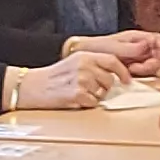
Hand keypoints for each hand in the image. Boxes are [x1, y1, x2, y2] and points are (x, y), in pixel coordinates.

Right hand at [14, 51, 128, 109]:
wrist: (32, 86)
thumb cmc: (52, 77)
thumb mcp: (73, 62)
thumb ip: (92, 64)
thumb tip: (113, 75)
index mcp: (84, 55)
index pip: (112, 60)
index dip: (122, 71)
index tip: (127, 80)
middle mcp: (84, 65)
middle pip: (109, 80)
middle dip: (105, 88)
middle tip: (92, 90)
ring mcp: (81, 79)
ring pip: (102, 93)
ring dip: (95, 96)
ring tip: (79, 93)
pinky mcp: (77, 94)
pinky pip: (93, 103)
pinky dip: (87, 104)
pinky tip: (75, 99)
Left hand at [68, 29, 159, 75]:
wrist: (85, 56)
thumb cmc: (97, 48)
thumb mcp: (114, 47)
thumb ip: (132, 48)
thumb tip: (149, 44)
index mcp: (138, 37)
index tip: (156, 58)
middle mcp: (141, 46)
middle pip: (159, 55)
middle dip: (152, 64)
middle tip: (135, 68)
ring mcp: (139, 56)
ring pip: (153, 64)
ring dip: (146, 70)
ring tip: (129, 70)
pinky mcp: (134, 66)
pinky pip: (145, 71)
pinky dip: (140, 74)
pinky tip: (128, 73)